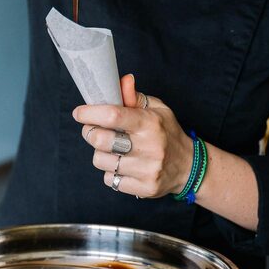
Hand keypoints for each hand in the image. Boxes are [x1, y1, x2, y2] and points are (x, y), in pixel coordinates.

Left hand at [73, 75, 194, 198]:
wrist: (189, 166)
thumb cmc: (167, 133)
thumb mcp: (157, 109)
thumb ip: (134, 97)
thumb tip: (122, 81)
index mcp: (150, 123)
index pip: (112, 116)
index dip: (90, 113)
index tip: (79, 113)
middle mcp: (149, 147)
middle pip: (100, 140)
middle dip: (90, 132)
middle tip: (94, 130)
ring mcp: (147, 170)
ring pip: (100, 161)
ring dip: (101, 153)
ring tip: (113, 149)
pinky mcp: (144, 188)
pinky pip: (110, 179)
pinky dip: (111, 172)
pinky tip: (123, 165)